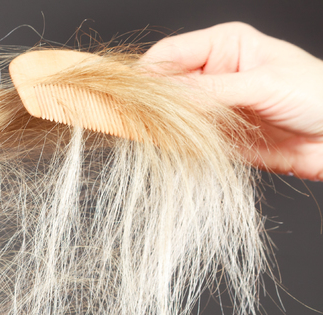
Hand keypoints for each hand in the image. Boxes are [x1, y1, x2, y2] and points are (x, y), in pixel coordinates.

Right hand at [140, 22, 322, 180]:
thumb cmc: (317, 95)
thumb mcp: (263, 85)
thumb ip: (213, 92)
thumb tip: (166, 97)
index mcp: (224, 46)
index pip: (170, 54)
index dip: (147, 73)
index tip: (130, 95)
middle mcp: (212, 74)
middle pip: (162, 85)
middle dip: (148, 103)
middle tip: (134, 121)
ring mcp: (210, 107)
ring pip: (166, 115)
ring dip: (157, 127)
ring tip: (148, 137)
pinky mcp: (212, 137)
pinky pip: (179, 141)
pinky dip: (169, 146)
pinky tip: (165, 150)